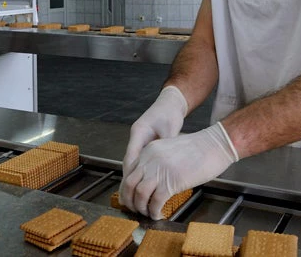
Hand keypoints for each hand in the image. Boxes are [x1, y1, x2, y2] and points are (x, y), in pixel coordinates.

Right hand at [120, 87, 186, 206]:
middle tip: (131, 196)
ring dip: (134, 178)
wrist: (171, 104)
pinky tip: (145, 183)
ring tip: (136, 194)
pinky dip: (141, 172)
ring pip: (134, 163)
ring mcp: (140, 141)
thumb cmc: (169, 113)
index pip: (131, 156)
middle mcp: (136, 138)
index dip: (130, 173)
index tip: (131, 187)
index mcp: (139, 132)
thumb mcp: (169, 129)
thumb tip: (167, 163)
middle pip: (129, 162)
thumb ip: (167, 145)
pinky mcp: (145, 145)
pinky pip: (140, 161)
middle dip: (129, 180)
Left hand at [120, 122, 238, 218]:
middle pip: (130, 183)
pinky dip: (154, 211)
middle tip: (134, 209)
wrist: (214, 145)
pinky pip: (156, 201)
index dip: (126, 188)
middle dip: (129, 200)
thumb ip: (157, 161)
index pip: (129, 172)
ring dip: (141, 207)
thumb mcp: (169, 149)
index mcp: (148, 151)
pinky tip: (158, 214)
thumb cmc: (198, 149)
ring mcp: (159, 170)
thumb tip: (152, 180)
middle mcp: (150, 160)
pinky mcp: (171, 182)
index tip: (129, 197)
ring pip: (140, 194)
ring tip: (147, 213)